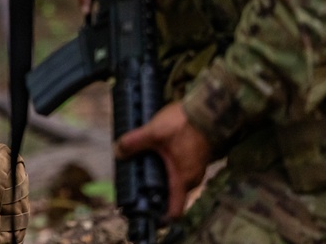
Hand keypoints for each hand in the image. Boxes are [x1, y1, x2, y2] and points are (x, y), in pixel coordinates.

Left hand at [114, 102, 212, 218]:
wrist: (207, 108)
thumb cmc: (184, 124)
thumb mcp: (153, 132)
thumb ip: (133, 143)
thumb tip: (118, 152)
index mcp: (182, 179)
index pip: (174, 210)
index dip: (161, 217)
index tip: (147, 217)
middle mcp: (192, 178)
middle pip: (172, 195)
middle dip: (155, 193)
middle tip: (136, 186)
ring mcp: (195, 167)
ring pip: (176, 180)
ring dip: (161, 178)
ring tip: (142, 167)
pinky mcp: (196, 156)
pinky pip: (180, 169)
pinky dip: (168, 167)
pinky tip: (156, 155)